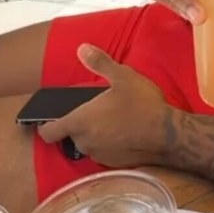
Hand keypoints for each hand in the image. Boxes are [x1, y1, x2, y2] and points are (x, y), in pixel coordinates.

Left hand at [38, 46, 166, 166]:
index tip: (49, 121)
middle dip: (80, 125)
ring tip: (114, 121)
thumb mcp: (123, 76)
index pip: (49, 132)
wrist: (168, 135)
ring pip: (89, 144)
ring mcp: (100, 155)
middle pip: (71, 135)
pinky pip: (104, 153)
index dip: (45, 127)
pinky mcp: (114, 164)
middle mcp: (85, 142)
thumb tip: (82, 48)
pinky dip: (109, 145)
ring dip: (95, 135)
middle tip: (98, 111)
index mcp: (80, 121)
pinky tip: (125, 134)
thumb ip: (100, 63)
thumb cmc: (142, 104)